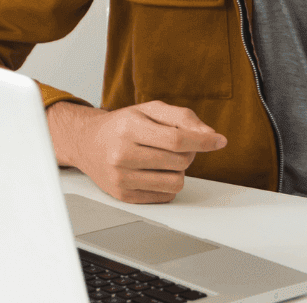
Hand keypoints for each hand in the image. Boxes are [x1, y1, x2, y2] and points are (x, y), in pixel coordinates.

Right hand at [50, 101, 227, 203]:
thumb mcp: (150, 109)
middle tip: (174, 146)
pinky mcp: (123, 196)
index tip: (219, 141)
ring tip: (163, 160)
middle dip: (188, 153)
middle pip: (179, 161)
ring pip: (175, 182)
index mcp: (129, 127)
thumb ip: (182, 117)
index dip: (203, 141)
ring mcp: (121, 177)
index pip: (176, 139)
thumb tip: (210, 135)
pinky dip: (167, 185)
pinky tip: (154, 172)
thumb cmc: (123, 125)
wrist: (87, 143)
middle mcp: (122, 154)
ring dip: (178, 171)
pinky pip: (165, 197)